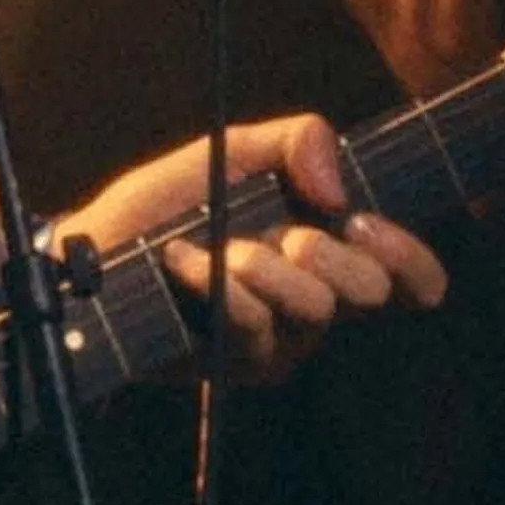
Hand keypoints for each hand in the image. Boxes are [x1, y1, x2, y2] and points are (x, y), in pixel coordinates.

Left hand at [46, 112, 449, 383]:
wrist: (92, 255)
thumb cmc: (164, 208)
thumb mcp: (233, 152)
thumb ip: (296, 140)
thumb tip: (336, 189)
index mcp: (330, 252)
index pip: (412, 280)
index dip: (411, 259)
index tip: (361, 223)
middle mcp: (318, 303)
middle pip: (372, 292)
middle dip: (331, 254)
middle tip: (289, 234)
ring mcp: (283, 340)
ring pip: (317, 309)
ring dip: (266, 266)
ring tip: (222, 248)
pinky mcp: (241, 363)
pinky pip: (257, 325)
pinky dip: (218, 282)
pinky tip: (182, 261)